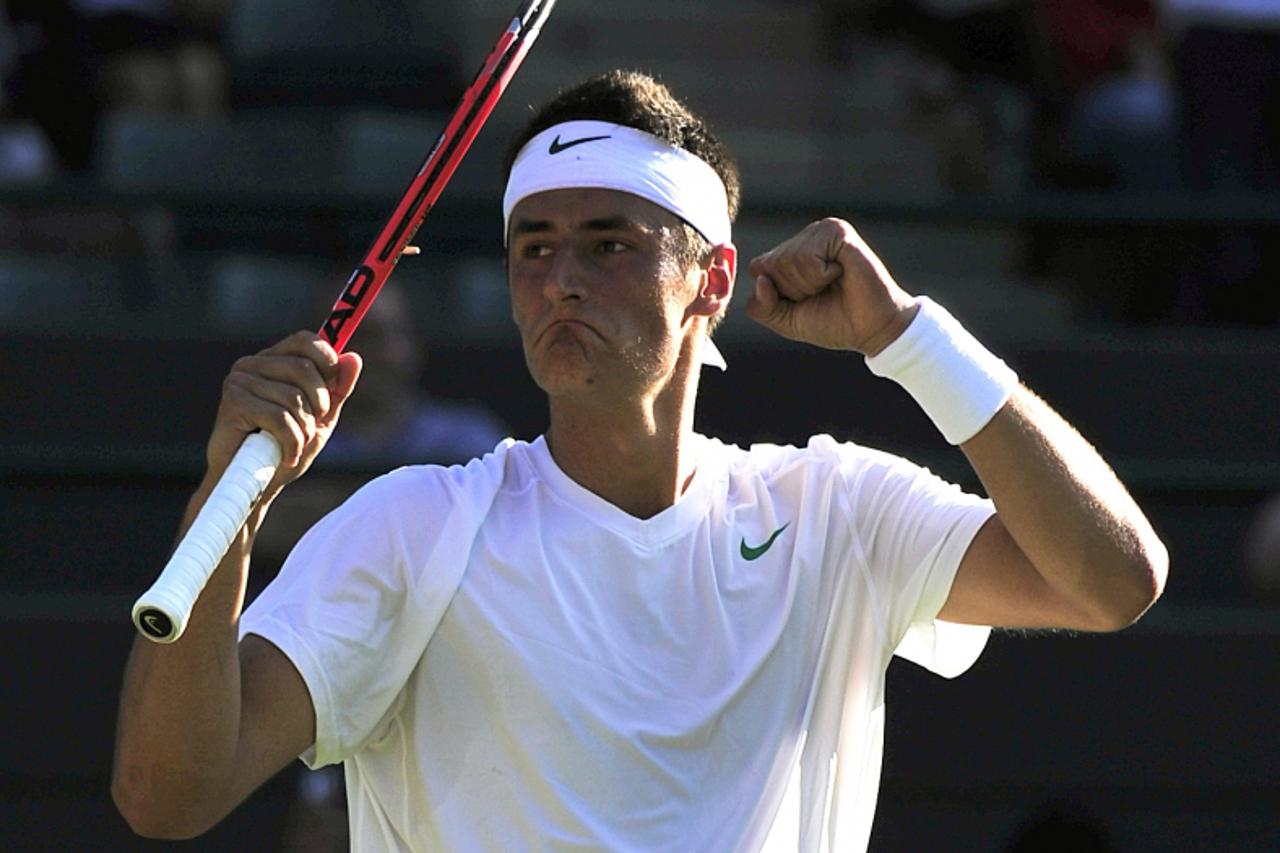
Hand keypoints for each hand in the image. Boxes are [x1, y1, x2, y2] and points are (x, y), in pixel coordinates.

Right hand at [206, 331, 361, 499]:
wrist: (253, 487)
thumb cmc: (285, 449)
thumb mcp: (321, 417)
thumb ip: (338, 388)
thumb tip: (353, 358)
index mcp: (271, 361)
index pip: (304, 340)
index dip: (327, 360)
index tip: (333, 388)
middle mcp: (250, 365)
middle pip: (305, 368)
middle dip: (320, 404)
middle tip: (312, 428)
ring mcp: (238, 382)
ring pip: (295, 397)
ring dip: (305, 429)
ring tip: (295, 445)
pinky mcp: (232, 404)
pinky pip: (280, 418)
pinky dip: (292, 442)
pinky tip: (287, 455)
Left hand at [746, 217, 917, 355]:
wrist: (872, 328)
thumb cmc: (832, 322)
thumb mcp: (786, 321)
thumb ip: (761, 306)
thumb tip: (760, 279)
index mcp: (790, 254)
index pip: (759, 268)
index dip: (777, 294)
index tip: (805, 300)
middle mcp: (804, 238)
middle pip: (771, 265)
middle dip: (795, 290)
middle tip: (823, 293)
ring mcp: (821, 231)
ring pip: (787, 260)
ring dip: (809, 284)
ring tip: (832, 283)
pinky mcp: (837, 231)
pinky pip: (807, 257)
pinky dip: (821, 275)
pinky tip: (840, 273)